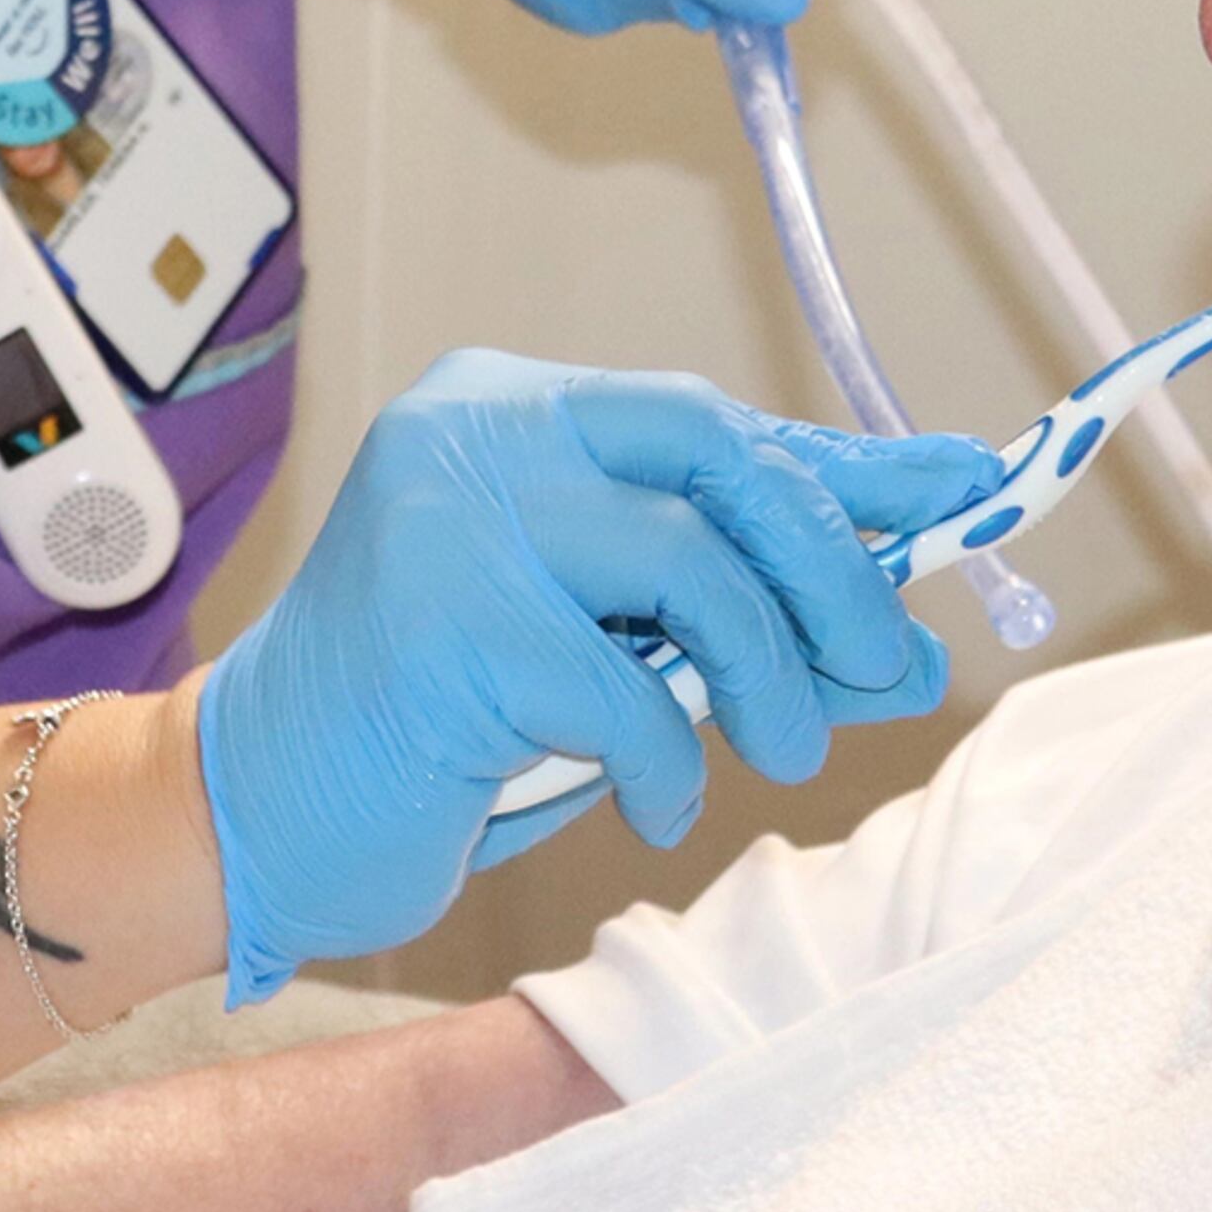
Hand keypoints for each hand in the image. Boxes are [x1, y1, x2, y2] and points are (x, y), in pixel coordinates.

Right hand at [196, 350, 995, 1002]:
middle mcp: (472, 432)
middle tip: (883, 664)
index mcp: (508, 406)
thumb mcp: (596, 638)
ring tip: (781, 748)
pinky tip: (651, 799)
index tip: (964, 490)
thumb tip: (907, 637)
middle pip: (720, 459)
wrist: (247, 806)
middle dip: (831, 567)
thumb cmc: (428, 722)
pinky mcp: (443, 630)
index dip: (849, 466)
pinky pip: (626, 695)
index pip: (716, 421)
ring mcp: (449, 521)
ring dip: (770, 677)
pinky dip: (667, 764)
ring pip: (693, 570)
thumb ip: (727, 609)